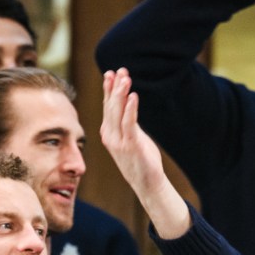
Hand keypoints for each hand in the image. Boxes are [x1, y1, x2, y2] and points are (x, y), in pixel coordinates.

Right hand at [100, 69, 166, 199]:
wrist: (147, 184)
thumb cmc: (141, 160)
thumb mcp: (132, 138)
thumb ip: (127, 122)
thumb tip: (128, 104)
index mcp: (108, 133)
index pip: (107, 107)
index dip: (109, 89)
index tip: (111, 73)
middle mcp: (110, 136)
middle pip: (111, 107)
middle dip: (115, 87)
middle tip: (120, 70)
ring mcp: (119, 141)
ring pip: (118, 112)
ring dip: (121, 93)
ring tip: (125, 77)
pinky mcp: (131, 145)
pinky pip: (129, 124)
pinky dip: (131, 109)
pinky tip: (133, 96)